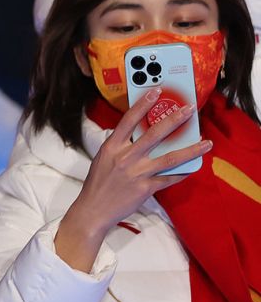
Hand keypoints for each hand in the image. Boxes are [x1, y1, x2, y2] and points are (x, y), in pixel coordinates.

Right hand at [54, 90, 210, 272]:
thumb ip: (120, 147)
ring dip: (191, 149)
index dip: (143, 104)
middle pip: (154, 134)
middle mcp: (125, 157)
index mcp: (112, 146)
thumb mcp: (103, 159)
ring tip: (207, 143)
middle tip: (189, 109)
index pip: (129, 120)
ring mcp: (137, 173)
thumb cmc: (98, 183)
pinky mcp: (146, 188)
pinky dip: (182, 174)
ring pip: (170, 158)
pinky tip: (193, 168)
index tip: (156, 91)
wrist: (93, 209)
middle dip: (174, 119)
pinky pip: (169, 179)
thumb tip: (142, 137)